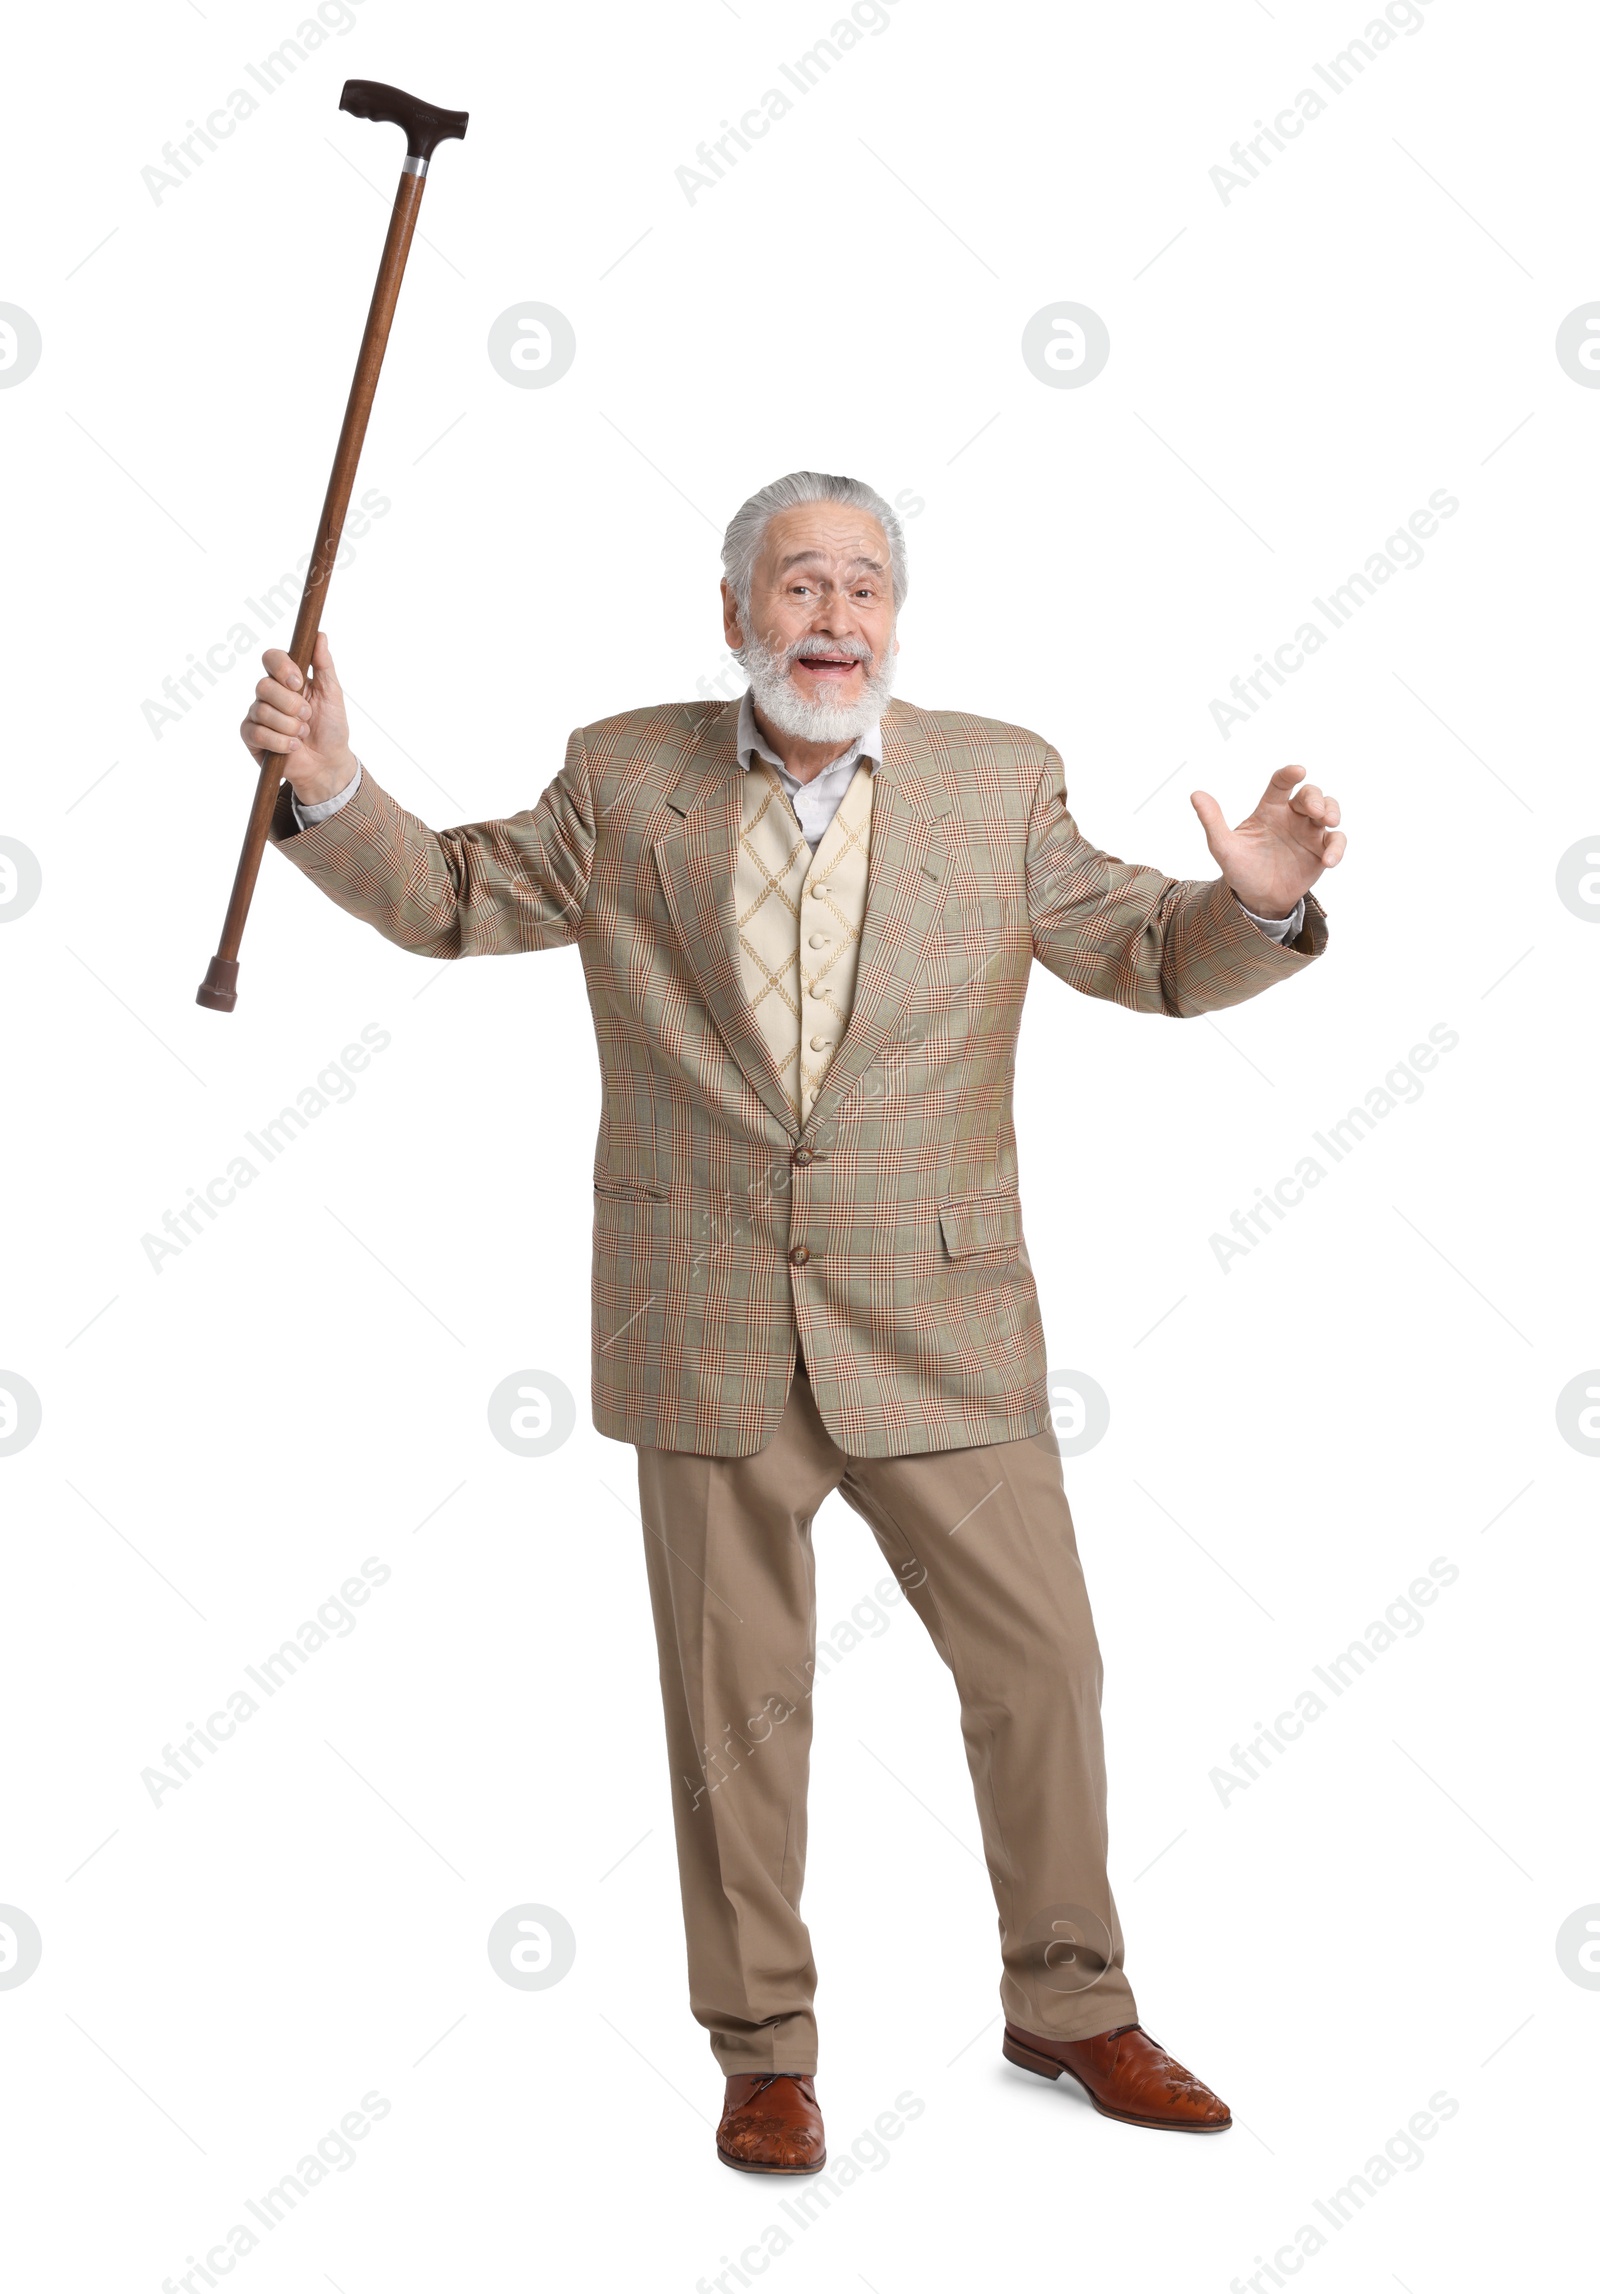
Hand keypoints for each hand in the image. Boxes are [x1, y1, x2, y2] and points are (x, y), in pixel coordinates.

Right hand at [239, 633, 355, 805]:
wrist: (328, 763)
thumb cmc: (330, 728)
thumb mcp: (332, 694)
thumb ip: (324, 665)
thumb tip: (320, 635)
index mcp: (287, 679)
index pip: (271, 658)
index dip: (282, 668)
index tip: (299, 682)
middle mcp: (268, 693)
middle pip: (263, 685)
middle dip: (291, 705)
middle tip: (307, 717)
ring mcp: (257, 714)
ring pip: (262, 711)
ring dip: (290, 727)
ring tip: (303, 734)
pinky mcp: (251, 736)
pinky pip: (257, 732)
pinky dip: (281, 742)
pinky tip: (293, 747)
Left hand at [1189, 764, 1344, 918]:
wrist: (1257, 899)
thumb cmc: (1241, 869)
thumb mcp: (1223, 847)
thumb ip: (1212, 821)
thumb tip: (1195, 794)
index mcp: (1269, 809)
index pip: (1280, 784)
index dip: (1289, 774)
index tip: (1297, 771)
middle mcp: (1292, 816)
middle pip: (1310, 794)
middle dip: (1315, 798)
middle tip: (1315, 812)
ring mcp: (1308, 832)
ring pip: (1329, 810)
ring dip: (1332, 811)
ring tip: (1329, 822)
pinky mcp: (1321, 850)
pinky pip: (1335, 842)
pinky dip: (1337, 848)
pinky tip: (1329, 860)